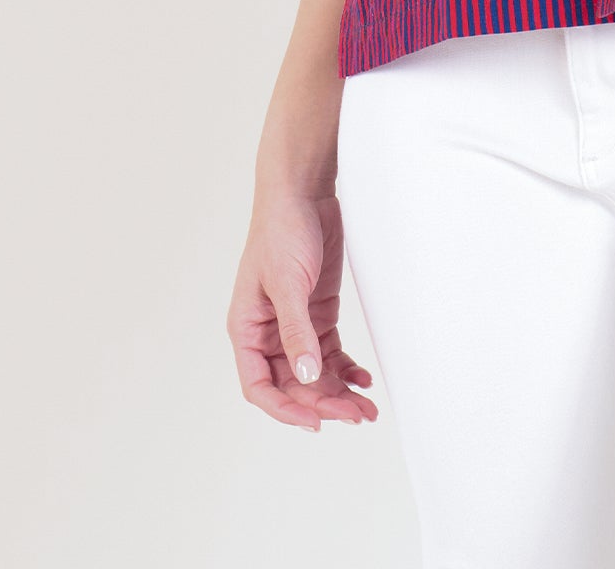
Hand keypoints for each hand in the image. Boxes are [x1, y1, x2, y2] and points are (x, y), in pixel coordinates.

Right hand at [228, 187, 377, 430]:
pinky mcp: (317, 311)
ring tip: (367, 408)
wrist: (303, 192)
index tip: (314, 422)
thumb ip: (297, 331)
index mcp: (248, 328)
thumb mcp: (288, 283)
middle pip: (293, 383)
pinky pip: (329, 352)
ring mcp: (295, 323)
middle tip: (356, 415)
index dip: (285, 408)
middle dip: (323, 403)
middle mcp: (269, 332)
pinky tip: (363, 379)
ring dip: (338, 392)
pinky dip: (345, 368)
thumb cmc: (282, 231)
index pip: (260, 386)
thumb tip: (307, 375)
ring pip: (314, 372)